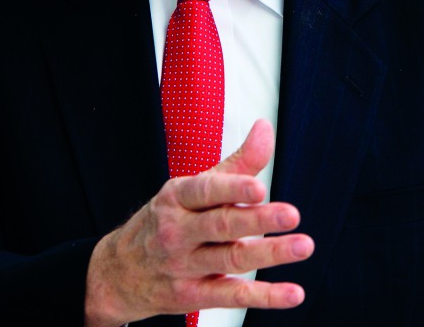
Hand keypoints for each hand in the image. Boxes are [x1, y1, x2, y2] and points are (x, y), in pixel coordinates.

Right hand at [83, 119, 312, 326]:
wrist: (120, 271)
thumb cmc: (168, 220)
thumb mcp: (193, 189)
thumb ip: (236, 164)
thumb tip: (264, 128)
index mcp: (177, 197)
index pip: (205, 191)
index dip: (232, 188)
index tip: (259, 187)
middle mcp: (177, 231)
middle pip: (221, 225)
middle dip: (257, 220)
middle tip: (291, 215)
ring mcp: (183, 266)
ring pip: (231, 259)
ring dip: (270, 254)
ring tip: (303, 245)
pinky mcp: (192, 296)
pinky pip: (231, 296)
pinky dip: (264, 296)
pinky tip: (292, 292)